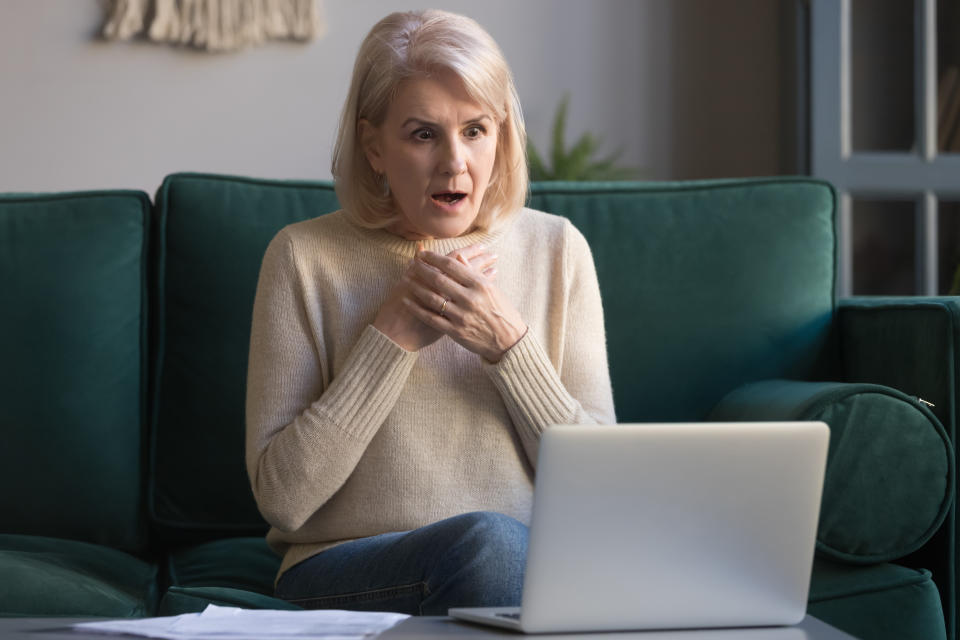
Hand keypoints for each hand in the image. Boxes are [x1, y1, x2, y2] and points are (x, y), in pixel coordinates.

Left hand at [402, 247, 526, 362]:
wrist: (509, 341)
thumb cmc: (502, 312)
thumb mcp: (492, 289)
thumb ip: (473, 272)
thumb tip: (458, 255)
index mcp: (480, 285)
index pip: (452, 266)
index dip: (434, 258)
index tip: (422, 253)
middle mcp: (470, 299)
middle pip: (439, 279)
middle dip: (421, 269)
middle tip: (411, 262)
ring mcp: (462, 316)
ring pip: (432, 298)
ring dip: (416, 287)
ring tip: (405, 278)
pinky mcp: (455, 331)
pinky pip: (432, 318)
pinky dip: (417, 309)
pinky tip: (407, 301)